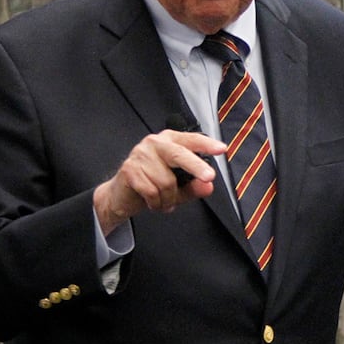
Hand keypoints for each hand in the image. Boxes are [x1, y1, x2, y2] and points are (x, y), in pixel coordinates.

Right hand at [93, 128, 226, 234]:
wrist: (122, 196)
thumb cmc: (151, 185)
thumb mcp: (178, 187)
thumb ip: (194, 186)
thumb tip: (208, 186)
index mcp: (170, 142)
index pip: (191, 140)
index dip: (207, 144)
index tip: (222, 149)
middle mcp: (155, 143)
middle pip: (179, 154)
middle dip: (196, 167)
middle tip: (209, 177)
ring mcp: (140, 154)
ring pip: (166, 181)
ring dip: (168, 198)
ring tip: (163, 200)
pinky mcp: (130, 169)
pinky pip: (152, 191)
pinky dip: (156, 203)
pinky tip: (153, 202)